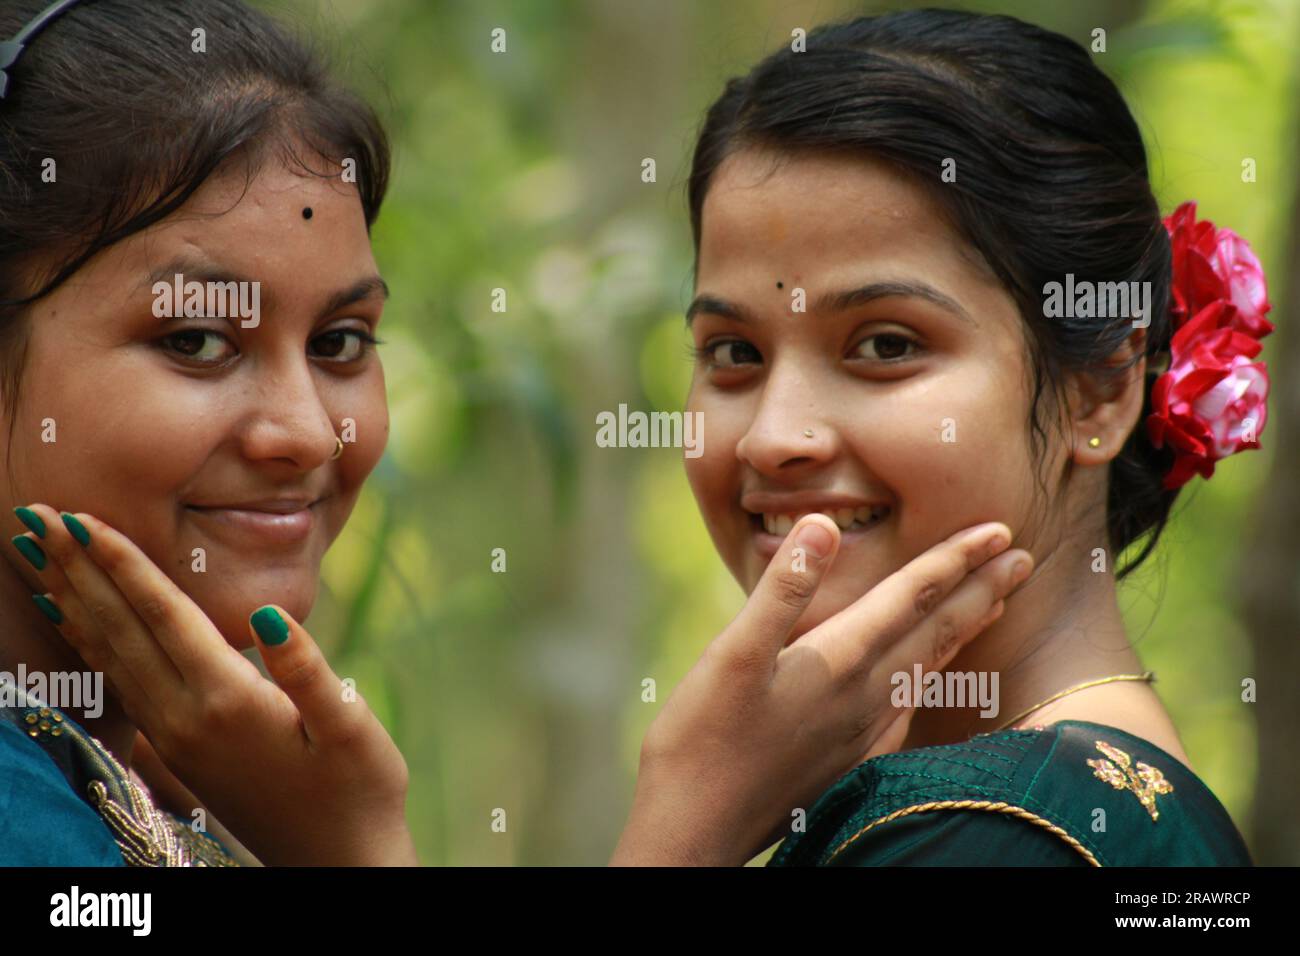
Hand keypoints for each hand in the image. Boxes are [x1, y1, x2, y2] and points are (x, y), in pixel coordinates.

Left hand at [12, 503, 417, 865]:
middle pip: (120, 629)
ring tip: (40, 557)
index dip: (121, 563)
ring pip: (108, 655)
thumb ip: (307, 671)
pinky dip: (88, 642)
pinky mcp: (175, 750)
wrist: (336, 862)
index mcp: (228, 701)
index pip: (162, 616)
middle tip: (38, 516)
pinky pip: (117, 682)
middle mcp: (186, 718)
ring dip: (72, 601)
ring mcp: (173, 738)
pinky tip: (77, 621)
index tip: (82, 517)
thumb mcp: (350, 727)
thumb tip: (267, 615)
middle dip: (78, 569)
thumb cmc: (357, 790)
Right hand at [610, 515, 1031, 865]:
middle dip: (979, 588)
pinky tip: (929, 677)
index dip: (955, 559)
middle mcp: (862, 696)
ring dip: (964, 629)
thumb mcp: (732, 653)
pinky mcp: (850, 760)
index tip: (1000, 531)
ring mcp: (860, 733)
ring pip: (928, 669)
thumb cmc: (701, 739)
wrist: (698, 827)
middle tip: (1024, 557)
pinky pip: (909, 706)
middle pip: (935, 631)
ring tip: (993, 603)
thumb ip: (782, 588)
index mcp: (837, 661)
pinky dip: (933, 676)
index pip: (911, 597)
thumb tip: (823, 524)